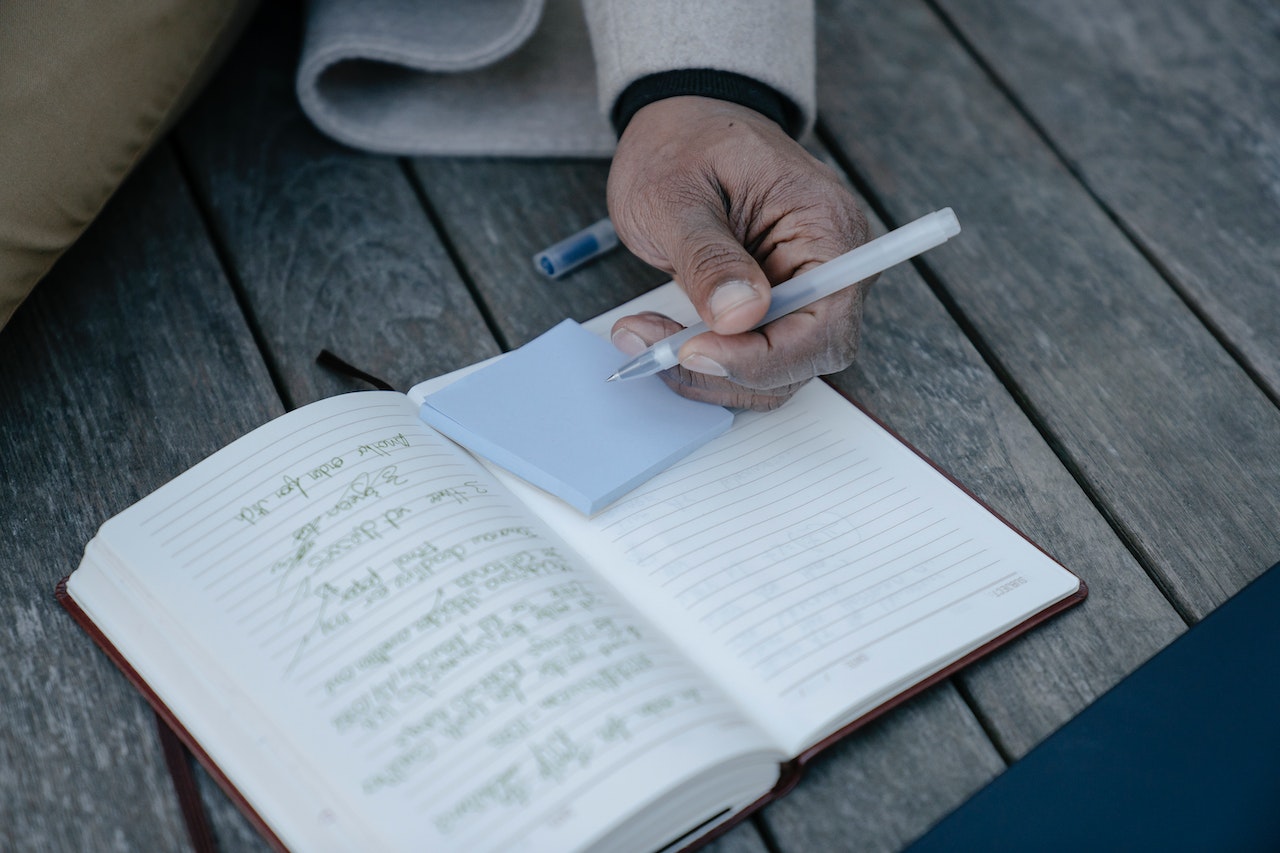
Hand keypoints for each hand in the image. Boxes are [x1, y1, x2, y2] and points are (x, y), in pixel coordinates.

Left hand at [606, 96, 870, 410]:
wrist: (681, 124)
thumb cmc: (683, 143)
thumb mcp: (677, 194)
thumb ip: (708, 256)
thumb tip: (740, 317)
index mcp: (826, 227)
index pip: (823, 322)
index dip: (763, 356)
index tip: (693, 350)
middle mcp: (832, 267)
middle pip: (804, 358)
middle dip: (728, 368)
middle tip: (653, 347)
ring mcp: (806, 290)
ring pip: (775, 371)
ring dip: (708, 372)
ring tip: (643, 336)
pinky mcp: (775, 309)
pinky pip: (752, 358)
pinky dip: (705, 362)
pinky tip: (660, 337)